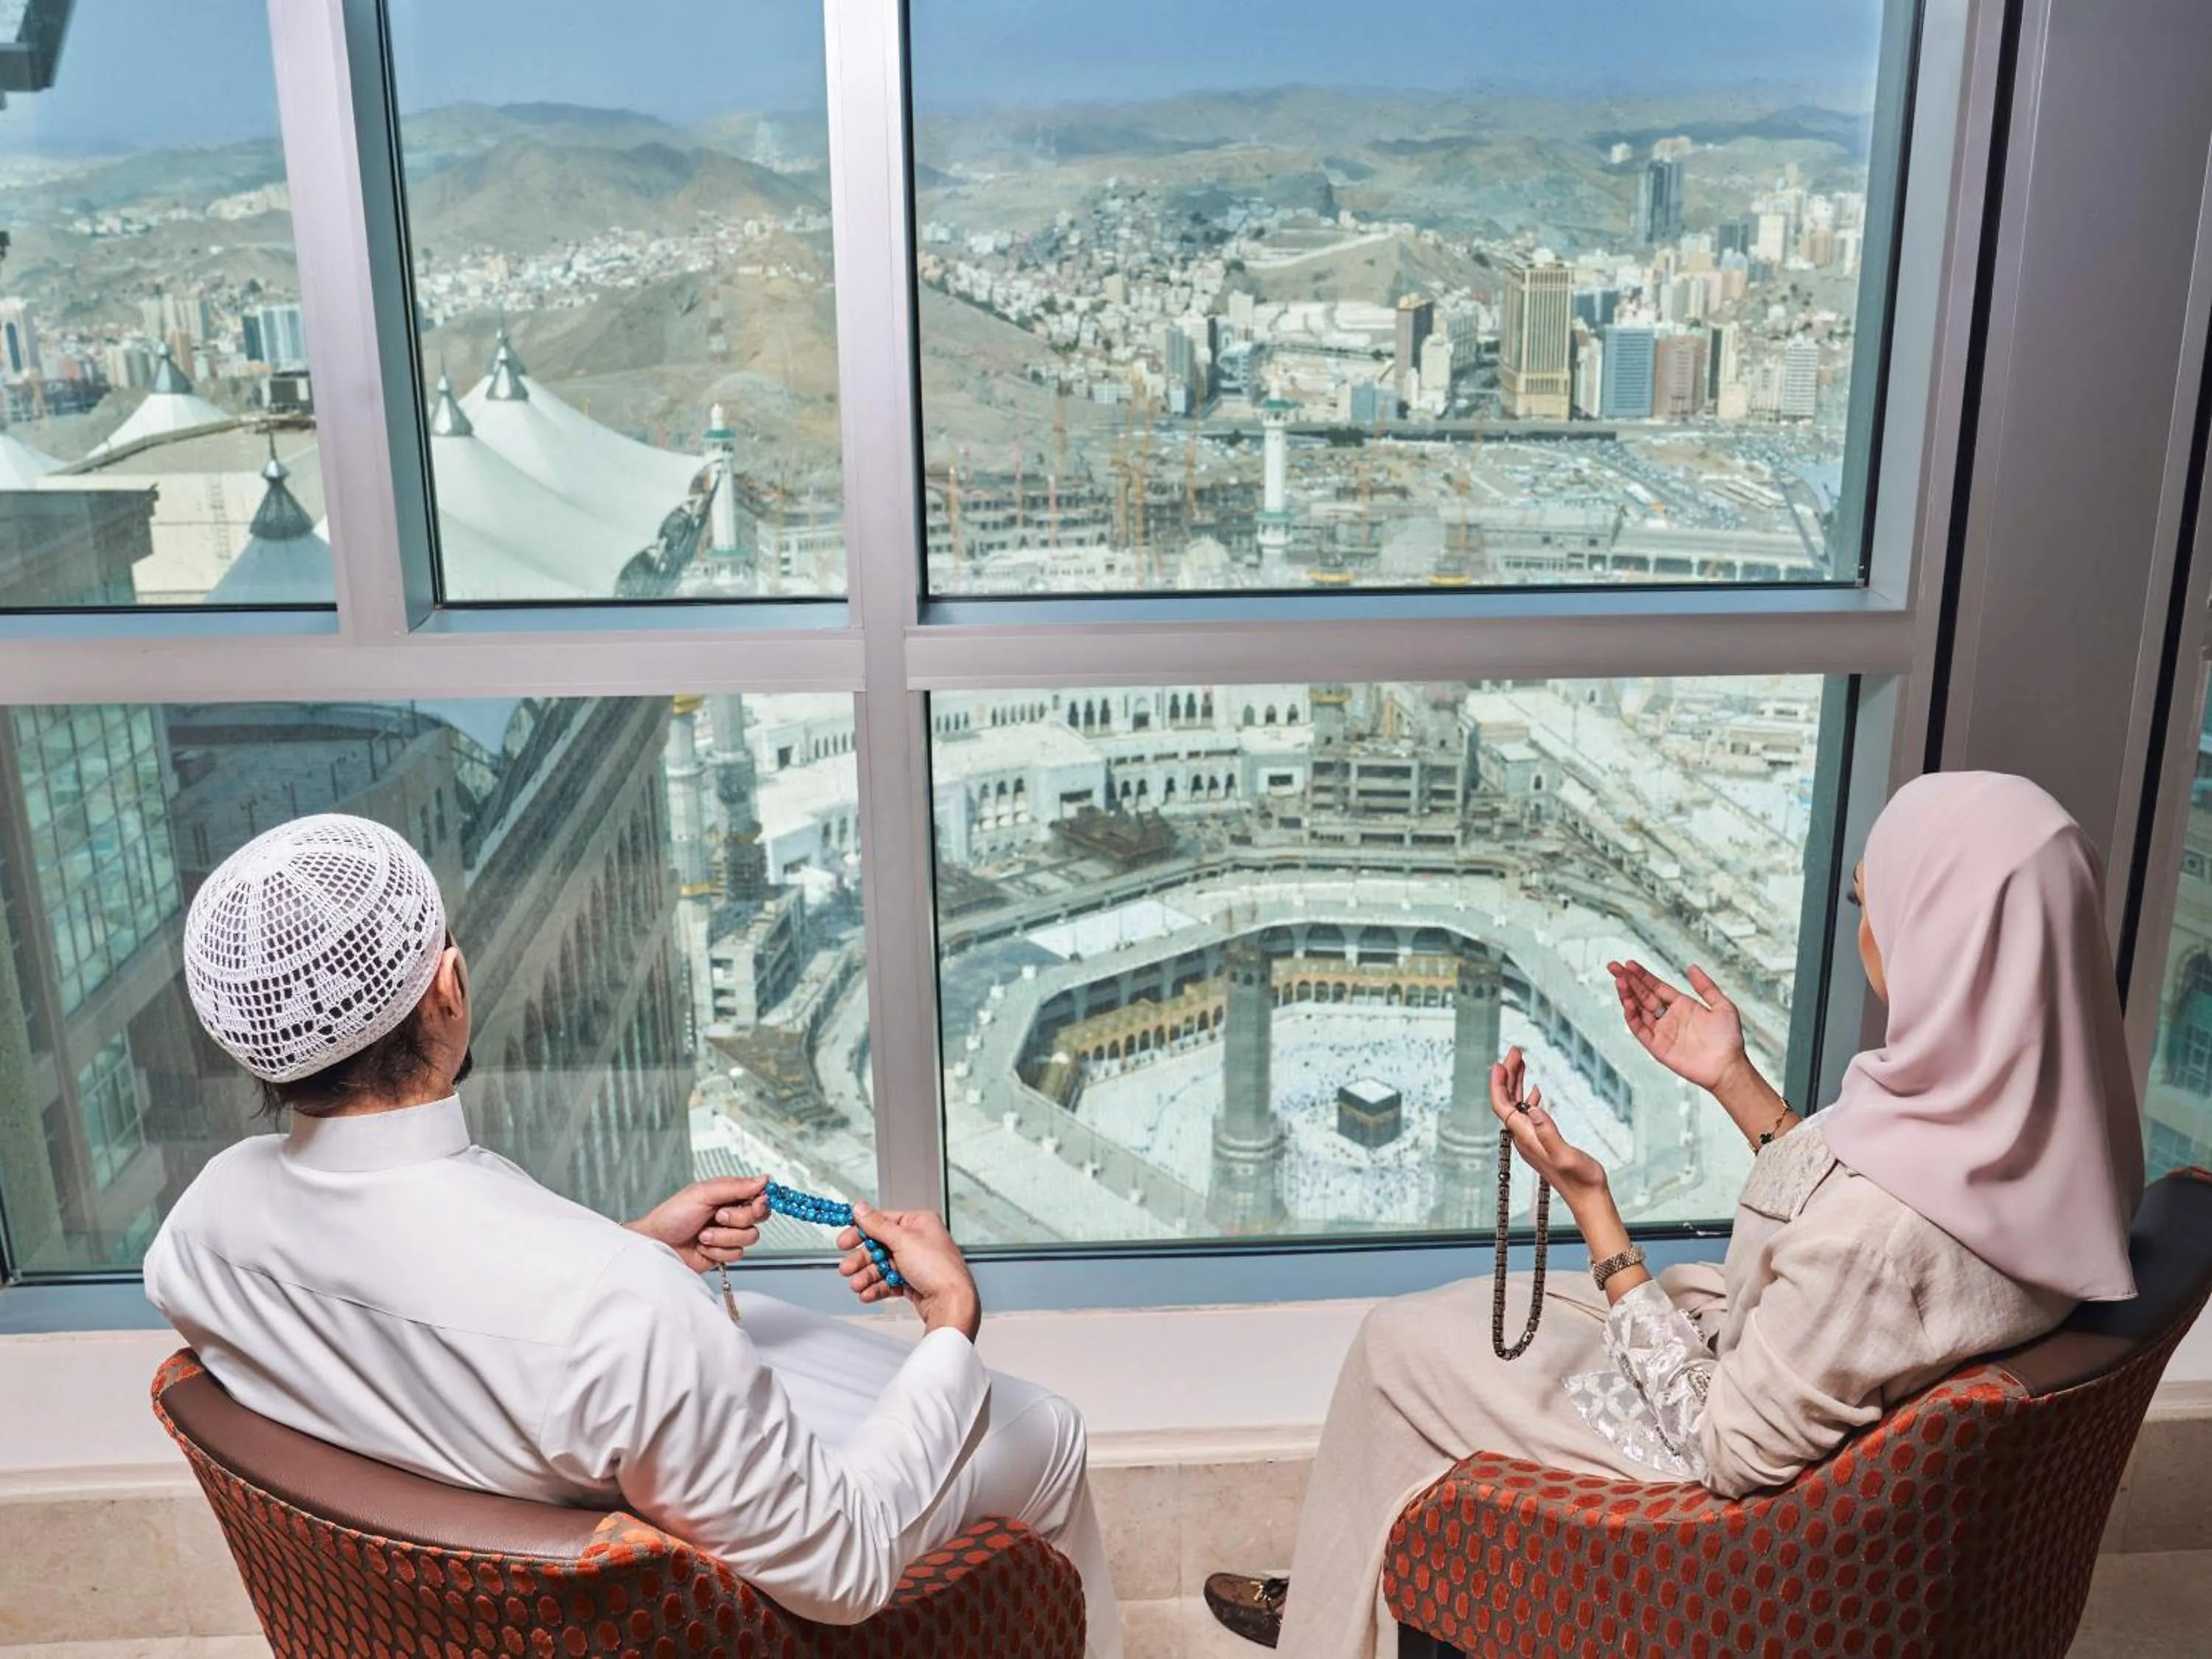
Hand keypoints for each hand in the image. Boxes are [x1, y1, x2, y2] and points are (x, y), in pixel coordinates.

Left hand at [627, 1176, 767, 1272]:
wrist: (658, 1244)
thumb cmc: (673, 1215)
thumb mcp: (704, 1194)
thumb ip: (736, 1187)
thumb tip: (765, 1179)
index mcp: (729, 1194)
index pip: (760, 1195)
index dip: (762, 1201)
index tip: (756, 1203)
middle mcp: (732, 1213)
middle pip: (759, 1217)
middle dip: (737, 1219)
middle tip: (717, 1216)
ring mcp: (729, 1234)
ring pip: (750, 1237)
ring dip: (723, 1237)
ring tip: (703, 1234)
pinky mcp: (724, 1253)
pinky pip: (737, 1254)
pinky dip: (717, 1252)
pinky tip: (702, 1247)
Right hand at [838, 1203, 981, 1340]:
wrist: (951, 1303)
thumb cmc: (938, 1269)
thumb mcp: (903, 1241)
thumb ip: (878, 1225)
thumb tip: (860, 1208)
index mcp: (918, 1223)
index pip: (882, 1222)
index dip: (860, 1232)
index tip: (843, 1242)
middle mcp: (917, 1241)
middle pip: (878, 1246)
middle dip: (861, 1260)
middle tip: (846, 1269)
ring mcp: (915, 1263)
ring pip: (881, 1267)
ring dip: (866, 1276)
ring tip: (857, 1286)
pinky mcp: (913, 1282)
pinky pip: (888, 1282)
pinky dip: (876, 1288)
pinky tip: (867, 1294)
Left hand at [1489, 1046, 1609, 1203]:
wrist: (1589, 1199)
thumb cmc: (1581, 1179)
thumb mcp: (1565, 1155)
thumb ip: (1549, 1133)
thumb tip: (1533, 1108)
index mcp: (1526, 1137)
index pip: (1502, 1106)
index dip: (1498, 1084)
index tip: (1500, 1063)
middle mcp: (1525, 1137)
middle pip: (1507, 1100)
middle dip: (1509, 1074)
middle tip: (1515, 1050)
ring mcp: (1532, 1139)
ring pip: (1517, 1105)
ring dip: (1517, 1082)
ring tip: (1522, 1061)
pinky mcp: (1542, 1142)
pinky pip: (1528, 1114)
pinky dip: (1528, 1097)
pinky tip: (1535, 1090)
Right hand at [1607, 960, 1745, 1090]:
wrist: (1727, 1067)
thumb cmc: (1728, 1039)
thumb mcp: (1722, 1006)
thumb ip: (1706, 987)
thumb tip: (1692, 967)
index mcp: (1681, 1005)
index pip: (1656, 986)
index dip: (1642, 975)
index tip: (1629, 964)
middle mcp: (1668, 1017)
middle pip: (1643, 995)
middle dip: (1628, 980)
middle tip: (1614, 966)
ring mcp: (1661, 1031)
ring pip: (1638, 1010)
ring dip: (1627, 995)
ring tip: (1619, 981)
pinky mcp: (1657, 1047)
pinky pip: (1640, 1029)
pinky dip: (1632, 1016)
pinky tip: (1628, 1003)